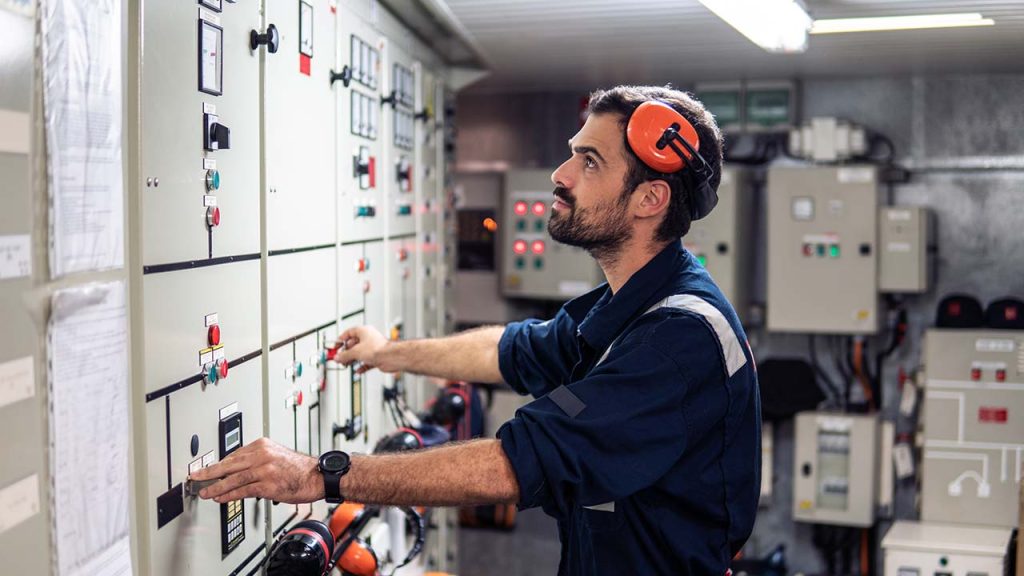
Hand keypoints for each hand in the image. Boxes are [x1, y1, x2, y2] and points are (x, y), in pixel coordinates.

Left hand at [189, 438, 323, 503]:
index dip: (219, 465)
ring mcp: (264, 470)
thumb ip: (258, 460)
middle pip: (228, 464)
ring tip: (204, 492)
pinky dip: (229, 495)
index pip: (234, 454)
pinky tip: (220, 498)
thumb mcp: (277, 455)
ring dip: (215, 487)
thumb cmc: (299, 469)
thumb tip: (238, 471)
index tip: (208, 470)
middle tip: (196, 476)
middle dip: (209, 472)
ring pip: (232, 478)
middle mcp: (262, 455)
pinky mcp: (267, 485)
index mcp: (262, 445)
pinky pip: (242, 491)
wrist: (317, 476)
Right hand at [335, 325, 392, 373]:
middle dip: (346, 352)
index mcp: (364, 331)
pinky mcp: (377, 357)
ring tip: (347, 364)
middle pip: (353, 344)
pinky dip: (361, 366)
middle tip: (340, 358)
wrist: (390, 358)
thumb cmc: (378, 349)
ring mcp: (373, 348)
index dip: (341, 339)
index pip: (349, 333)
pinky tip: (357, 370)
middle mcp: (369, 338)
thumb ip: (345, 355)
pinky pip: (366, 362)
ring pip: (360, 354)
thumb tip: (338, 357)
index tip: (336, 346)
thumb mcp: (356, 352)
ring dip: (353, 360)